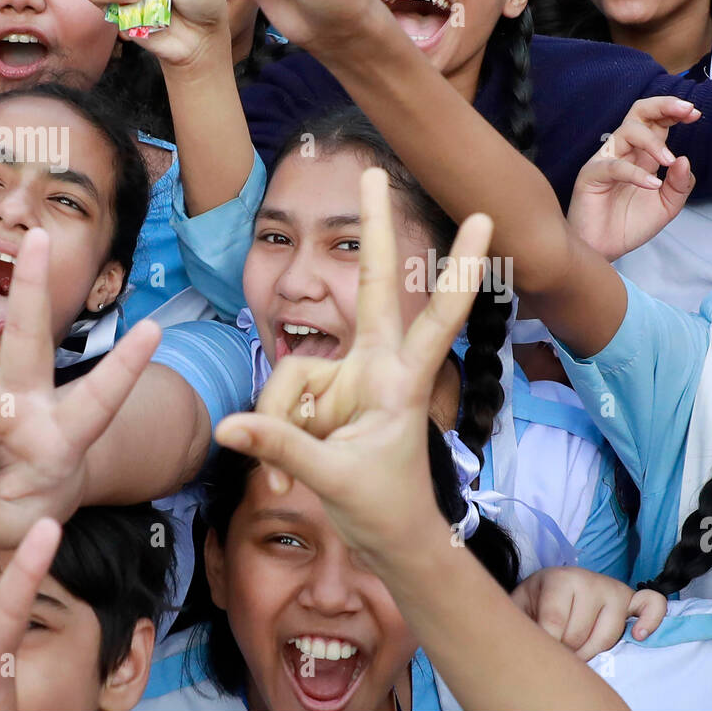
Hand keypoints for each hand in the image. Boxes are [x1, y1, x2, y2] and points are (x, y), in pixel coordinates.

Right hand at [0, 229, 160, 548]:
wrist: (18, 495)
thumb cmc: (29, 506)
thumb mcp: (11, 528)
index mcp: (66, 435)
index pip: (100, 398)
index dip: (124, 365)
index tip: (154, 330)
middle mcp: (34, 400)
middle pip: (28, 340)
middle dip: (31, 288)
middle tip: (40, 239)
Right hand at [213, 168, 492, 561]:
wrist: (389, 539)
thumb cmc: (383, 507)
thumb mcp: (333, 478)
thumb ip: (281, 448)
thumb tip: (229, 428)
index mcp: (400, 381)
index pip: (434, 316)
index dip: (456, 268)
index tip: (482, 220)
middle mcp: (375, 367)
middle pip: (374, 288)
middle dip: (373, 231)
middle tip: (375, 171)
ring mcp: (347, 379)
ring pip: (292, 374)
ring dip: (282, 424)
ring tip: (290, 473)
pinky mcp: (322, 396)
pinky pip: (280, 401)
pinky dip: (273, 436)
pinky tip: (282, 471)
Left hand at [512, 566, 666, 659]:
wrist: (555, 583)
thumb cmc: (537, 600)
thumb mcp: (520, 606)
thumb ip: (520, 622)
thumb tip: (528, 644)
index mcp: (560, 579)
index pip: (554, 626)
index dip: (547, 644)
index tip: (540, 642)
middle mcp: (590, 579)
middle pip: (580, 636)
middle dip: (566, 649)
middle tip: (558, 643)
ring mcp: (614, 589)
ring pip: (608, 637)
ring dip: (591, 650)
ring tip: (577, 646)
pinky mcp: (632, 599)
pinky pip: (652, 606)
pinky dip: (650, 621)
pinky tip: (638, 635)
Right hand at [567, 96, 697, 261]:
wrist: (604, 249)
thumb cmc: (629, 225)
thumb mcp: (666, 206)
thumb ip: (679, 185)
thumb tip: (684, 160)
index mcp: (642, 154)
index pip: (656, 121)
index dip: (674, 112)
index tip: (696, 114)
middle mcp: (624, 151)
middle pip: (639, 112)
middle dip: (664, 105)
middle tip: (687, 111)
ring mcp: (606, 160)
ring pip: (627, 131)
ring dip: (653, 141)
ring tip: (669, 160)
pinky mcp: (591, 175)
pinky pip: (615, 166)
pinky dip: (637, 173)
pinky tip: (652, 185)